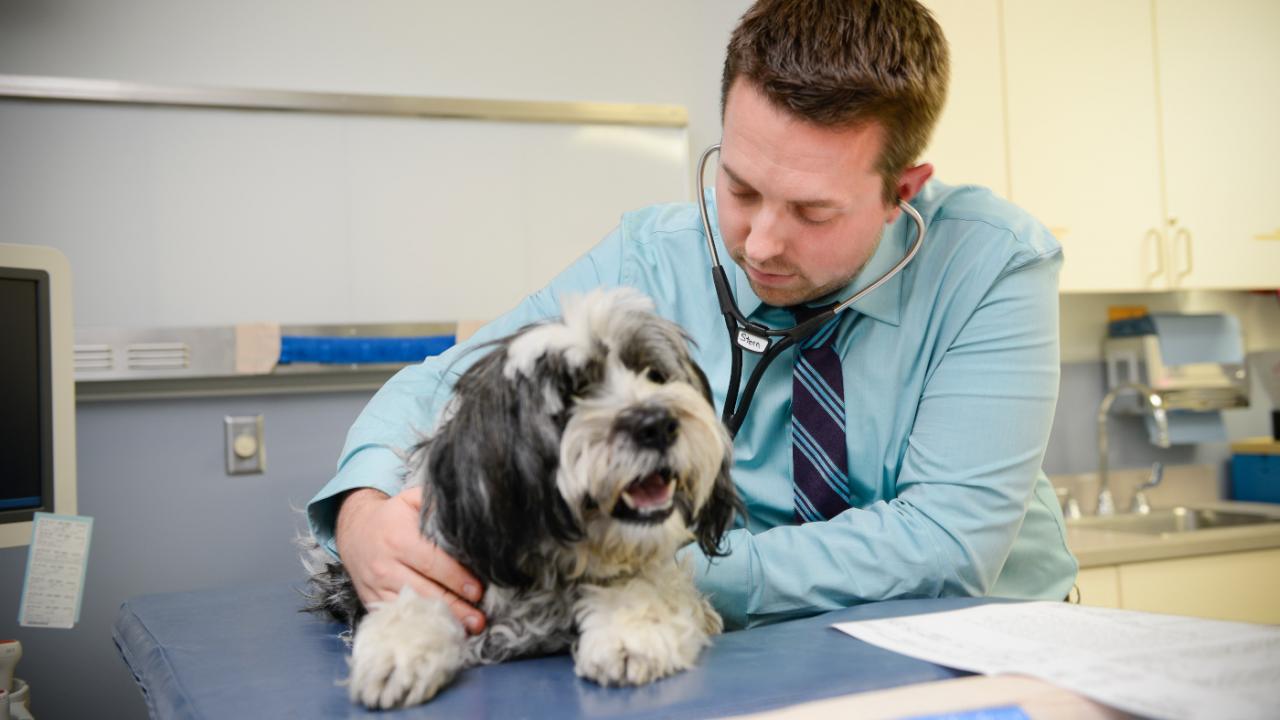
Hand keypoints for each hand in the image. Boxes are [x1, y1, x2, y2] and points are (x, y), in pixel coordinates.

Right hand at [335, 486, 486, 633]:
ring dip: (440, 621)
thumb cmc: (392, 516)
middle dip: (454, 606)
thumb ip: (437, 504)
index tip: (478, 591)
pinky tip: (439, 632)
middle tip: (478, 619)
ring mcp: (376, 586)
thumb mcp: (411, 500)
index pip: (432, 562)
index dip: (456, 578)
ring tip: (466, 629)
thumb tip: (470, 513)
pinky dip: (418, 626)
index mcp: (398, 538)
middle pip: (424, 591)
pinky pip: (396, 617)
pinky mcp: (371, 601)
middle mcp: (385, 565)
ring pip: (411, 608)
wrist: (354, 530)